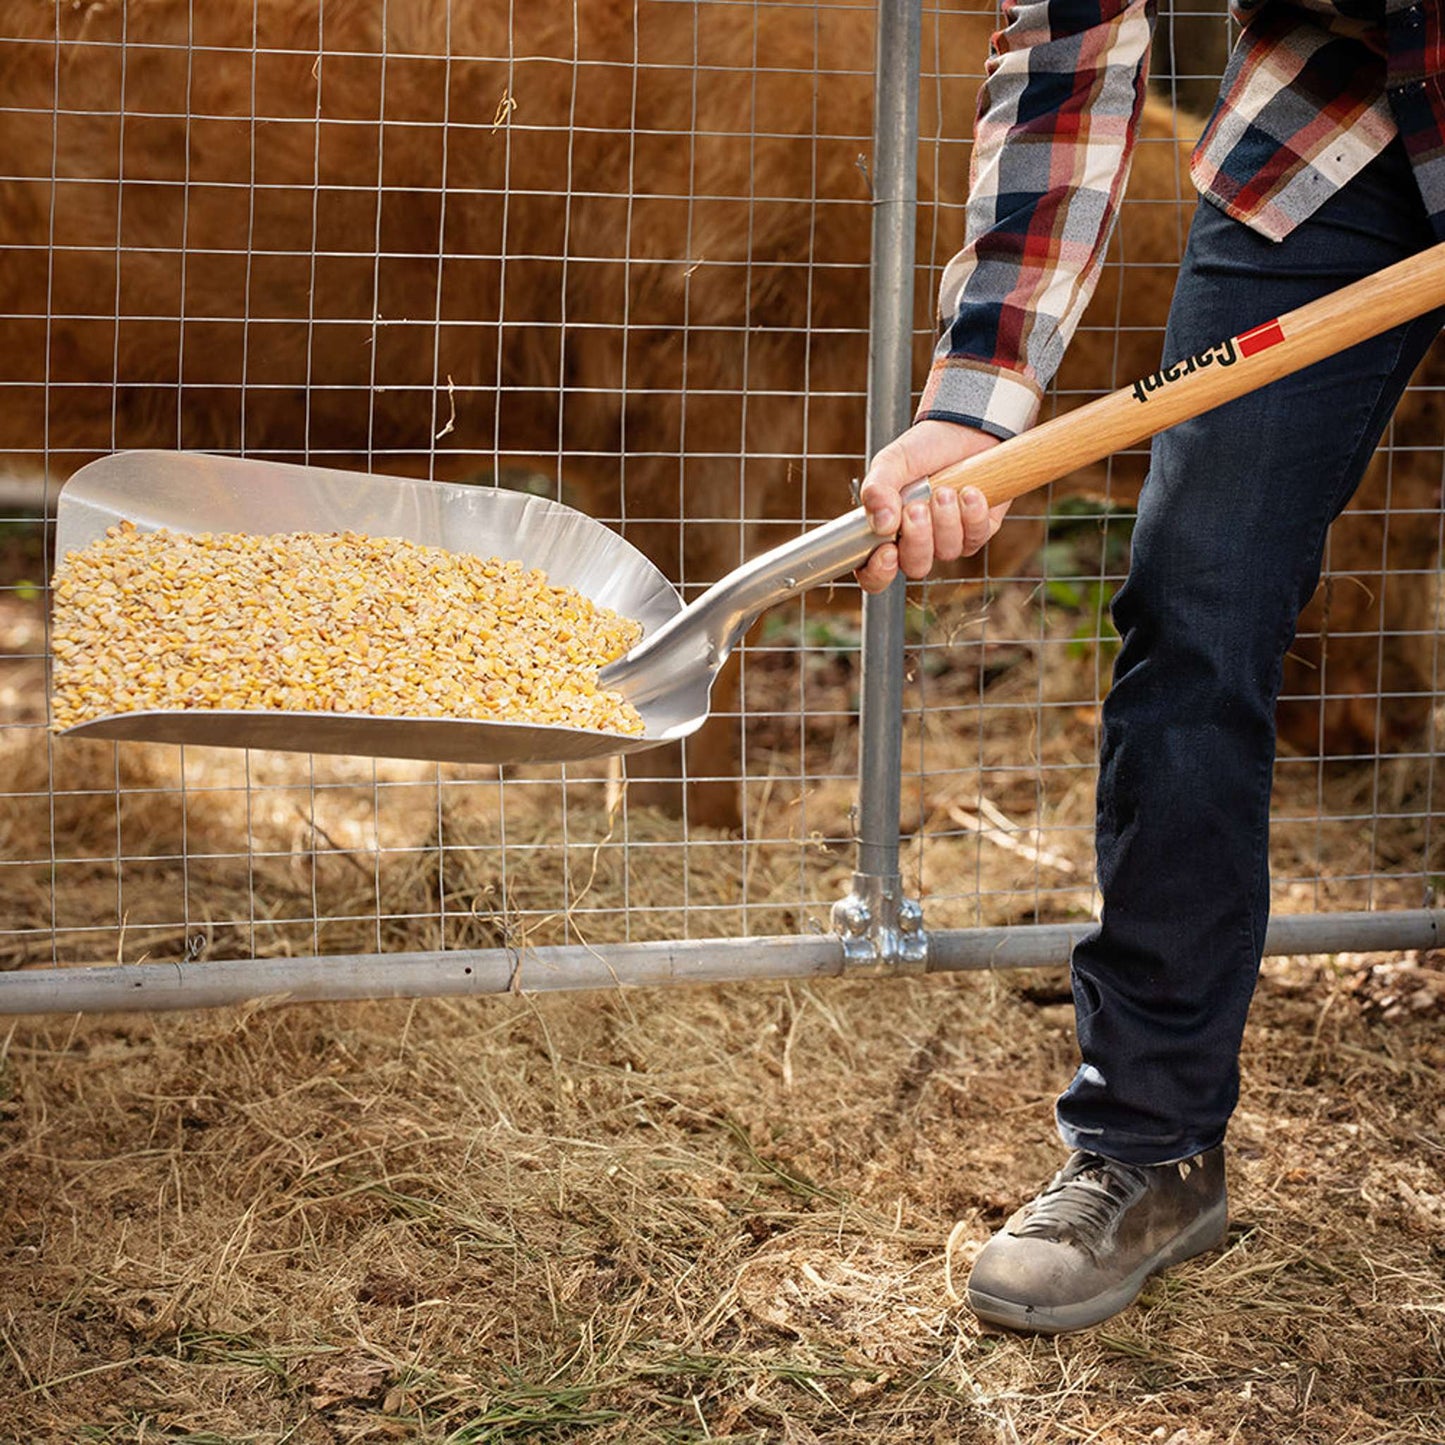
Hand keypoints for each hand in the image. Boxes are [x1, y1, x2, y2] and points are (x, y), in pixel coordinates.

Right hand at [855, 419, 1009, 593]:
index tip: (887, 551)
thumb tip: (880, 524)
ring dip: (946, 520)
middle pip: (915, 567)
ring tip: (945, 490)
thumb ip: (878, 489)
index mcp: (887, 532)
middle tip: (917, 507)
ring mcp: (949, 540)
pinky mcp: (978, 532)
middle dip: (918, 539)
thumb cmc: (923, 449)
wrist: (965, 429)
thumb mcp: (892, 462)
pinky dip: (973, 514)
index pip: (874, 573)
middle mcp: (917, 542)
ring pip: (947, 552)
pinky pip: (976, 537)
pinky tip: (971, 491)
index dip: (878, 573)